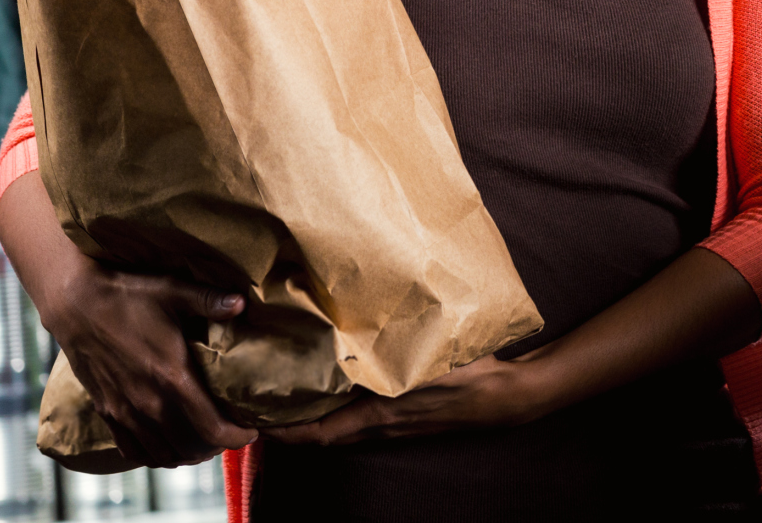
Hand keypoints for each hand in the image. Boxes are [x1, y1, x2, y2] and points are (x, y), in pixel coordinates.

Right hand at [0, 173, 253, 468]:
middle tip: (231, 435)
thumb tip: (242, 302)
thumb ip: (210, 300)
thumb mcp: (174, 291)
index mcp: (171, 377)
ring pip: (161, 455)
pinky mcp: (106, 410)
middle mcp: (147, 402)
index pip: (210, 427)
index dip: (235, 438)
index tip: (250, 432)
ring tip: (203, 441)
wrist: (76, 304)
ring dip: (186, 454)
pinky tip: (167, 443)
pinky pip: (133, 450)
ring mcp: (123, 410)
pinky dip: (154, 454)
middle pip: (188, 448)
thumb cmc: (129, 295)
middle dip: (215, 447)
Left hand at [261, 354, 548, 446]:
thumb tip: (359, 327)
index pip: (317, 433)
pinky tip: (345, 381)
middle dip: (292, 423)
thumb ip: (391, 346)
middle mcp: (380, 426)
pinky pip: (362, 419)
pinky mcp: (407, 417)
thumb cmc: (469, 376)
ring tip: (296, 389)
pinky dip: (343, 408)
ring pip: (342, 426)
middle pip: (324, 434)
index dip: (284, 432)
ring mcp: (395, 425)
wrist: (506, 396)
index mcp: (378, 415)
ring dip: (317, 415)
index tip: (254, 420)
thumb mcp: (425, 358)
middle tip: (266, 399)